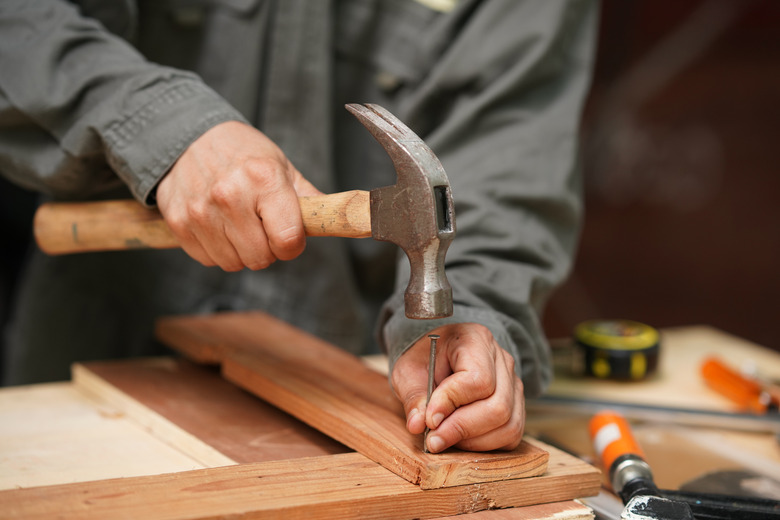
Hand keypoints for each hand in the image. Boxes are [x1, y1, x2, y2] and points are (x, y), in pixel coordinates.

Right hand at [155, 121, 321, 270]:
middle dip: (267, 249)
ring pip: (233, 263)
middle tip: (261, 227)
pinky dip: (216, 249)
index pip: (288, 240)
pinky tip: (217, 224)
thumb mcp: (281, 166)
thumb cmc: (241, 153)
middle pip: (260, 258)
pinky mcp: (178, 222)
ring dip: (240, 251)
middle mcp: (229, 195)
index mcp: (263, 179)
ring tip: (238, 223)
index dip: (292, 246)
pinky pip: (207, 259)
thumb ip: (309, 199)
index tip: (289, 237)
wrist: (188, 136)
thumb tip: (337, 220)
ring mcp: (200, 211)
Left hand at [391, 323, 524, 452]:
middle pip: (498, 406)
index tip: (429, 419)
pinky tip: (462, 439)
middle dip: (462, 428)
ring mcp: (513, 383)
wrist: (438, 358)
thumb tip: (417, 425)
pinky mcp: (516, 406)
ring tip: (446, 437)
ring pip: (508, 424)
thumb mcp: (408, 371)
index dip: (452, 403)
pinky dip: (486, 445)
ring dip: (474, 441)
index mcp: (475, 339)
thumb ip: (414, 396)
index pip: (478, 379)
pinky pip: (511, 434)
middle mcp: (502, 360)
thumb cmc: (424, 360)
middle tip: (433, 439)